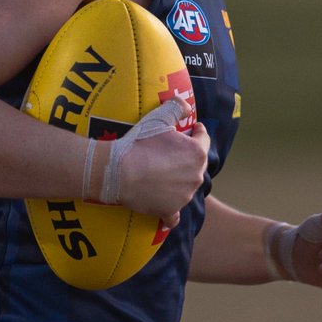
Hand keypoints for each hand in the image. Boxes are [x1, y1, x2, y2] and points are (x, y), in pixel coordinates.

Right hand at [107, 99, 208, 228]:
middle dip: (190, 156)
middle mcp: (195, 176)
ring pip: (187, 186)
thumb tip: (188, 106)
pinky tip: (167, 208)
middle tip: (175, 151)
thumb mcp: (159, 118)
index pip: (204, 139)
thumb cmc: (139, 144)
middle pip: (198, 163)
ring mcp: (184, 196)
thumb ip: (177, 108)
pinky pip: (174, 215)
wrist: (117, 171)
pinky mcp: (169, 210)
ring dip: (180, 180)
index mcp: (196, 153)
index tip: (193, 129)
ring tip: (167, 174)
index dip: (197, 132)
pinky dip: (171, 212)